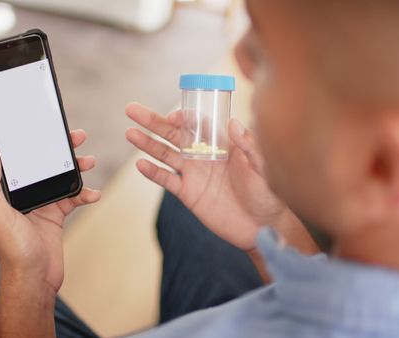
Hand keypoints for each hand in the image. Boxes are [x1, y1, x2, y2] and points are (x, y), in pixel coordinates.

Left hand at [0, 129, 100, 293]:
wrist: (33, 280)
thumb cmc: (12, 250)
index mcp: (7, 191)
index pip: (19, 158)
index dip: (32, 141)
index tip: (47, 127)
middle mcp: (23, 195)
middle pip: (44, 164)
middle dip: (61, 149)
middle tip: (77, 136)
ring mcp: (41, 205)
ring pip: (61, 178)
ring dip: (76, 168)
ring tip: (89, 161)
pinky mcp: (56, 216)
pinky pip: (73, 198)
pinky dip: (85, 193)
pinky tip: (94, 194)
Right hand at [125, 103, 286, 250]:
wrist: (263, 227)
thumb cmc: (269, 194)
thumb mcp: (262, 167)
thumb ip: (248, 145)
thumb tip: (233, 123)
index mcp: (222, 144)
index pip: (197, 124)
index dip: (183, 117)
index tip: (173, 116)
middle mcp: (204, 155)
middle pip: (174, 134)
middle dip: (153, 122)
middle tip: (132, 109)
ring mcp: (194, 174)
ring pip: (165, 154)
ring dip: (147, 143)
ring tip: (129, 132)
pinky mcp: (188, 194)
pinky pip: (167, 181)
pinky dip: (153, 173)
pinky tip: (140, 164)